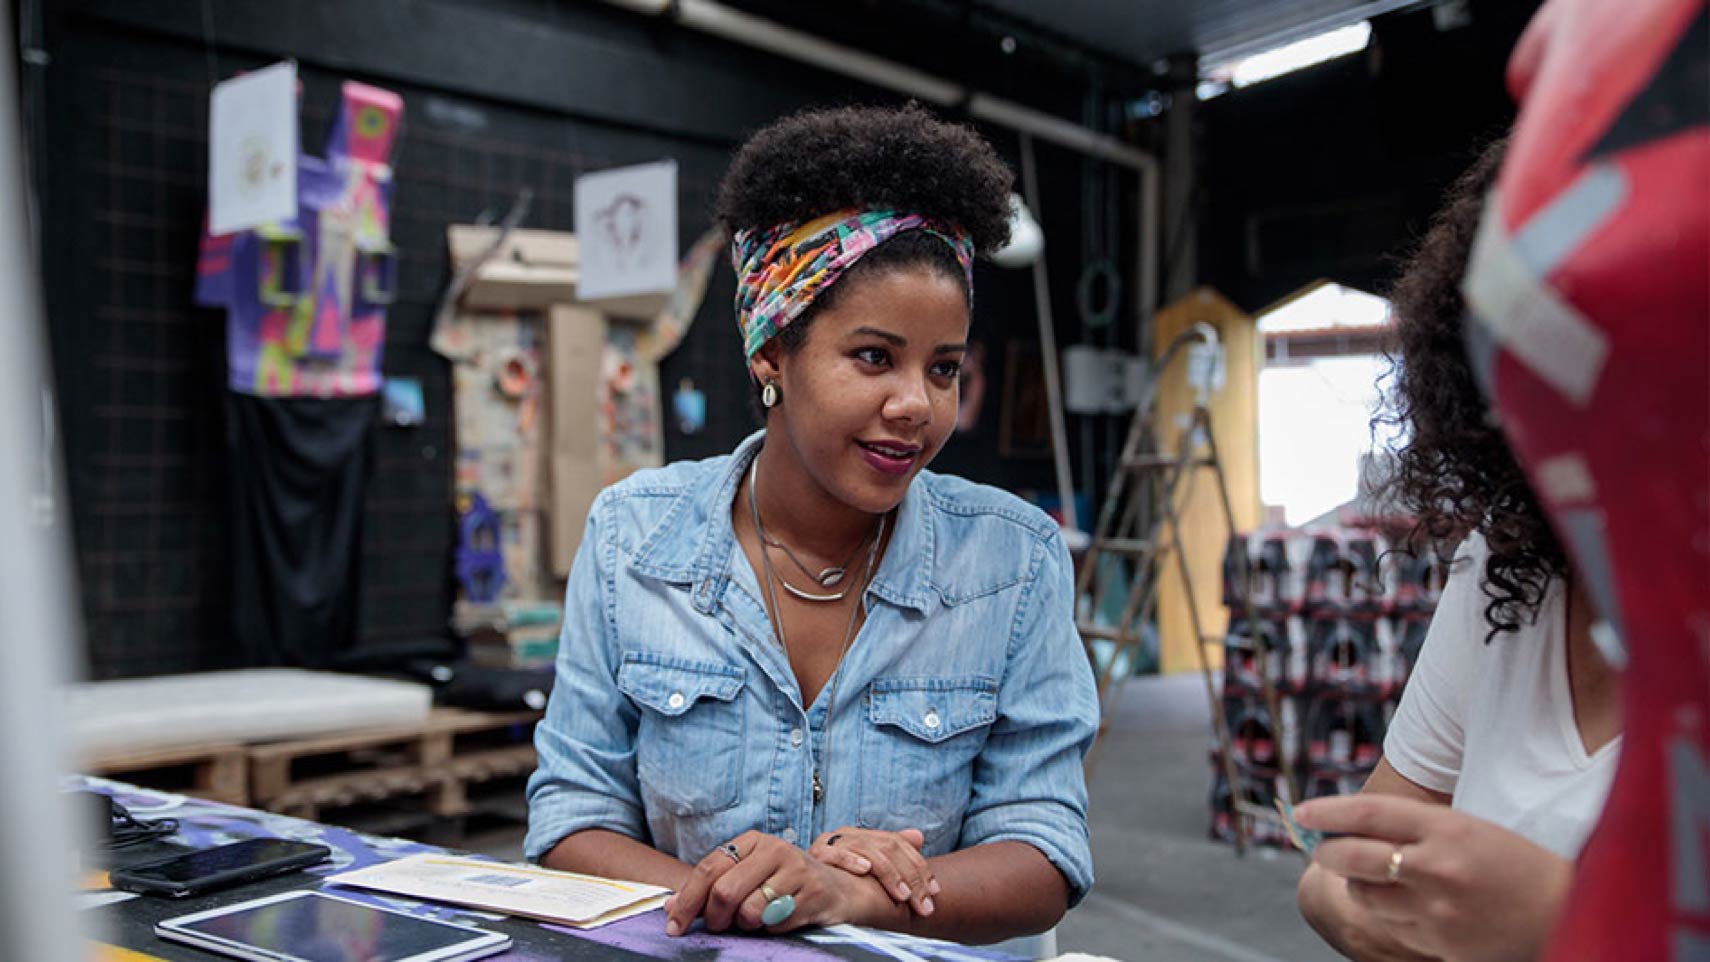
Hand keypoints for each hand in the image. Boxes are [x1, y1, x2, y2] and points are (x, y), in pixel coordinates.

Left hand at [664, 831, 875, 935]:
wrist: (836, 888)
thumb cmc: (782, 883)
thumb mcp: (746, 876)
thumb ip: (709, 890)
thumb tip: (670, 908)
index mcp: (751, 841)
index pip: (708, 868)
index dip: (687, 901)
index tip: (673, 927)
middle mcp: (774, 849)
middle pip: (725, 891)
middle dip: (715, 918)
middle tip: (718, 927)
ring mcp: (796, 869)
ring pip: (750, 911)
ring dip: (746, 925)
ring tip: (756, 918)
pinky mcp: (814, 892)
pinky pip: (776, 924)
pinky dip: (771, 929)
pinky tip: (780, 918)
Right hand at [810, 827, 938, 917]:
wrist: (796, 879)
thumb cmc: (836, 877)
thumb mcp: (868, 866)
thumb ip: (894, 851)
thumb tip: (919, 836)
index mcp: (864, 835)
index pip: (899, 844)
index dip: (919, 867)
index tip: (934, 892)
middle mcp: (850, 834)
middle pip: (888, 846)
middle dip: (910, 876)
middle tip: (922, 903)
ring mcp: (832, 841)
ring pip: (867, 848)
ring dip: (888, 873)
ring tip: (903, 894)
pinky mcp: (815, 853)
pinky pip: (834, 853)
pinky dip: (850, 859)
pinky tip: (865, 869)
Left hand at [1297, 794, 1573, 961]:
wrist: (1565, 910)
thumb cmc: (1511, 861)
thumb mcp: (1464, 827)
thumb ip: (1410, 826)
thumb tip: (1346, 826)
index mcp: (1447, 828)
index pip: (1368, 814)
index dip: (1327, 811)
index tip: (1301, 812)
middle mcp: (1437, 868)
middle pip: (1351, 856)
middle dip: (1327, 850)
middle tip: (1324, 846)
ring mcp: (1436, 910)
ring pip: (1363, 894)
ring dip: (1356, 883)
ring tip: (1377, 875)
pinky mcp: (1437, 942)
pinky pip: (1387, 923)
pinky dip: (1384, 910)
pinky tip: (1406, 902)